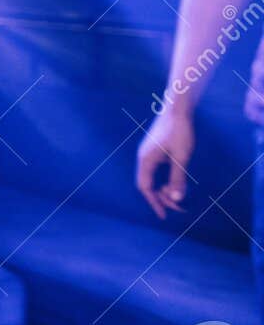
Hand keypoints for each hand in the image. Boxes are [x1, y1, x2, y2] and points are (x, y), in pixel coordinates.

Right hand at [136, 101, 195, 218]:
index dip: (154, 203)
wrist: (177, 108)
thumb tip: (177, 200)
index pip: (145, 187)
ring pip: (151, 177)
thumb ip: (178, 178)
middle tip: (179, 207)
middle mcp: (143, 157)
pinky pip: (155, 170)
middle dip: (161, 197)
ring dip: (163, 188)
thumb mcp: (182, 157)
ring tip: (179, 195)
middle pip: (147, 184)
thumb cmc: (179, 131)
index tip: (164, 216)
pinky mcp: (153, 149)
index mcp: (146, 160)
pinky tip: (175, 180)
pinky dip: (163, 178)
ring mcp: (147, 153)